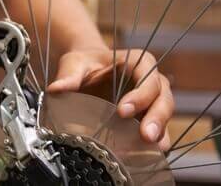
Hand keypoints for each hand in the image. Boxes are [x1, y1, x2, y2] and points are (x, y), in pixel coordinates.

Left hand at [46, 48, 173, 149]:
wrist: (88, 73)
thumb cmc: (85, 64)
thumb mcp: (75, 63)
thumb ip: (69, 74)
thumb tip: (56, 89)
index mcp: (139, 62)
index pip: (147, 77)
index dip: (140, 95)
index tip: (123, 111)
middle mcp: (153, 81)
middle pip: (163, 98)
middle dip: (157, 118)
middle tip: (146, 136)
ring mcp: (153, 101)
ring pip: (164, 116)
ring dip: (160, 133)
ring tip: (153, 150)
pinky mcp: (148, 118)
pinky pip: (157, 131)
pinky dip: (153, 144)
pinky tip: (146, 157)